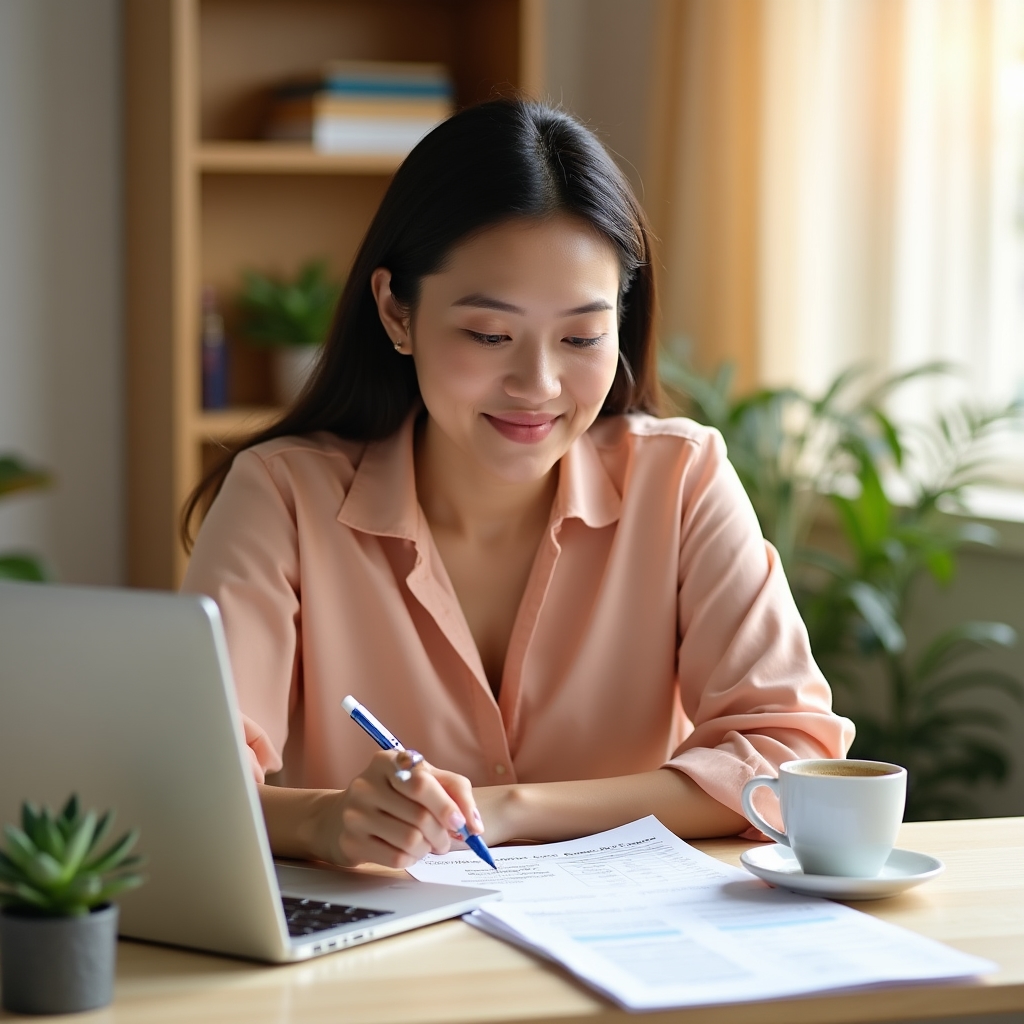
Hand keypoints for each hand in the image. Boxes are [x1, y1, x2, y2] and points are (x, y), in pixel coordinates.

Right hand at [318, 750, 483, 868]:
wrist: (341, 816)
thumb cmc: (393, 796)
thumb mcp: (423, 779)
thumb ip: (454, 790)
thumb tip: (474, 823)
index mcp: (387, 761)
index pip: (421, 783)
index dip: (447, 806)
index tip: (462, 823)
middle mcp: (366, 784)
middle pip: (420, 816)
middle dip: (443, 833)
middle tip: (448, 839)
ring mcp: (355, 814)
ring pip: (410, 839)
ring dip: (429, 847)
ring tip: (429, 844)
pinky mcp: (351, 842)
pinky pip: (396, 857)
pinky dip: (413, 858)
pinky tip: (412, 852)